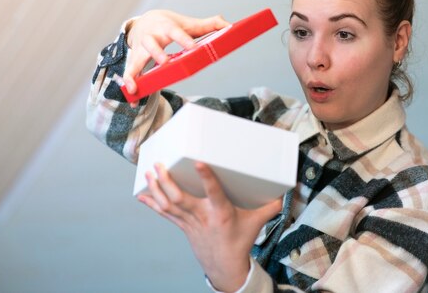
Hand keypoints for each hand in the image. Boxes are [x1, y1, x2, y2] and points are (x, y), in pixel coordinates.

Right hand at [123, 10, 228, 93]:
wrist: (145, 20)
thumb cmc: (170, 24)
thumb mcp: (187, 23)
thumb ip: (208, 24)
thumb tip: (228, 25)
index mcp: (166, 27)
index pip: (176, 32)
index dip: (184, 39)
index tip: (193, 48)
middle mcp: (151, 37)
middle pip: (152, 44)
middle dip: (157, 53)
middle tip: (165, 62)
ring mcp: (141, 49)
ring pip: (136, 60)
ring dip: (134, 73)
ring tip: (135, 87)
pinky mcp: (135, 59)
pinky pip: (130, 72)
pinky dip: (130, 84)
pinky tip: (132, 96)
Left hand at [138, 162, 282, 291]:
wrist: (225, 266)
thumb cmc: (239, 242)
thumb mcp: (256, 223)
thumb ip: (269, 207)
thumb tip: (285, 192)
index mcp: (221, 213)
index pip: (213, 193)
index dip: (206, 177)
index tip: (198, 161)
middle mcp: (202, 217)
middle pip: (180, 199)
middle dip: (167, 182)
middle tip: (160, 165)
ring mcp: (189, 222)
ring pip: (168, 204)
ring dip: (156, 188)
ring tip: (150, 172)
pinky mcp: (182, 226)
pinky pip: (164, 213)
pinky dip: (152, 203)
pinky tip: (141, 193)